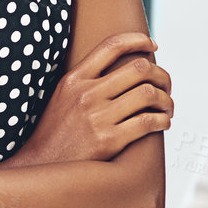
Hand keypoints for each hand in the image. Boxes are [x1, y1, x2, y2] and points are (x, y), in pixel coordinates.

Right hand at [11, 31, 169, 165]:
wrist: (41, 167)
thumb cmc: (56, 132)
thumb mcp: (62, 97)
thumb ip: (86, 80)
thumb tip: (123, 67)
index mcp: (74, 79)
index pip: (112, 46)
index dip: (138, 40)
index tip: (153, 46)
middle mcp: (86, 94)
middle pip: (139, 68)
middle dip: (161, 75)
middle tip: (166, 85)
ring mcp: (97, 117)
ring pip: (148, 94)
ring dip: (166, 100)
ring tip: (167, 107)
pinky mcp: (108, 141)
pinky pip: (148, 122)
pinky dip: (162, 120)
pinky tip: (162, 123)